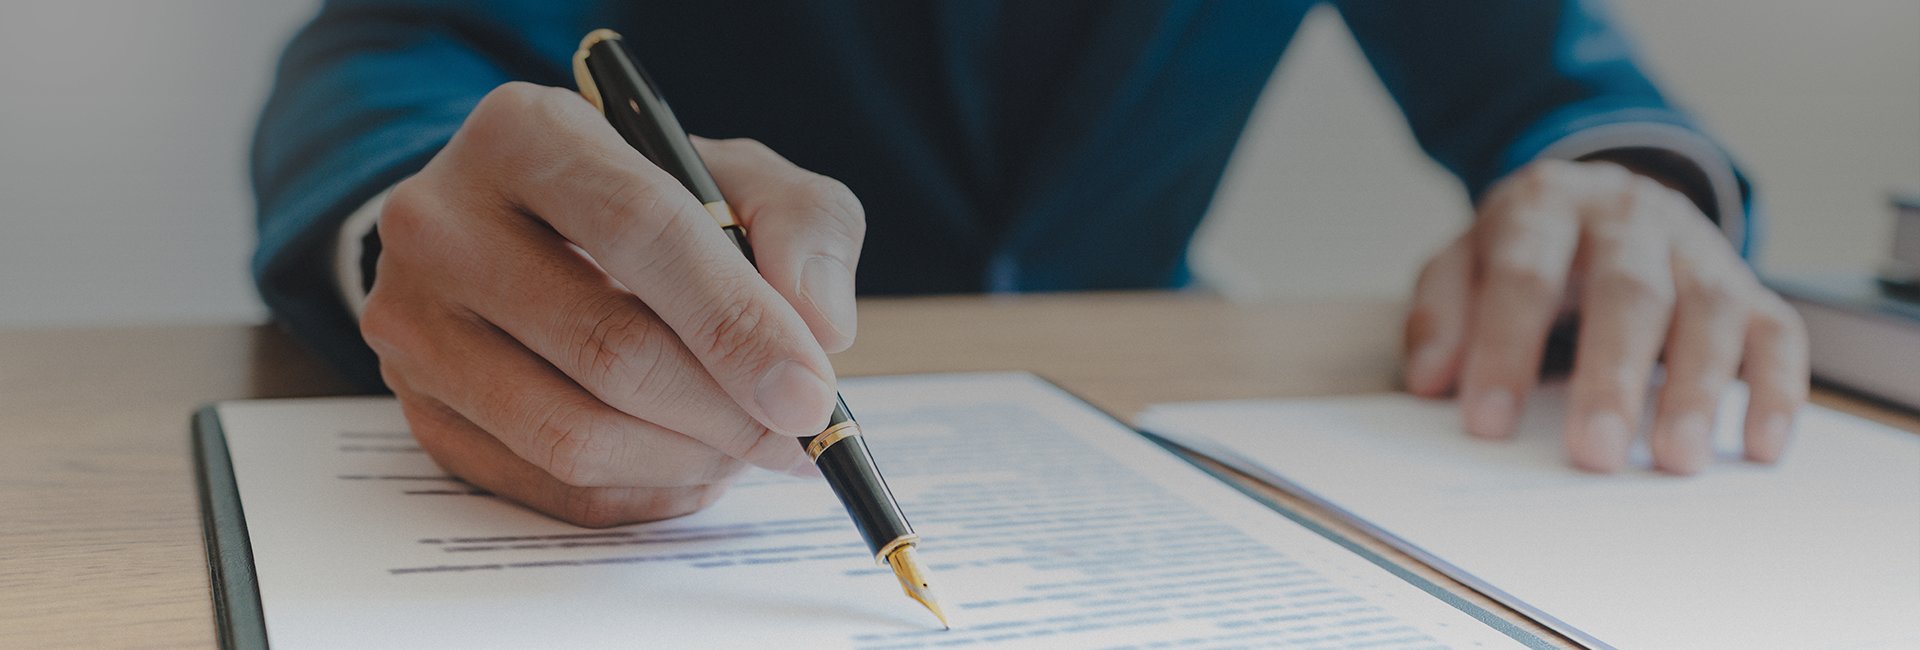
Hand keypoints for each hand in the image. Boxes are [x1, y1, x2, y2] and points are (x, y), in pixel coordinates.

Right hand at [362, 82, 864, 525]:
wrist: (529, 233)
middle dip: (727, 409)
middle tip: (796, 434)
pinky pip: (548, 485)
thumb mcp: (740, 178)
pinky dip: (642, 492)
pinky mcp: (420, 411)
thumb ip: (803, 228)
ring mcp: (415, 325)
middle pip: (608, 346)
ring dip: (688, 460)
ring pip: (573, 433)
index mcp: (526, 133)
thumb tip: (820, 328)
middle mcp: (441, 222)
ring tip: (746, 445)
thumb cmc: (650, 203)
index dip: (736, 322)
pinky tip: (690, 464)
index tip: (810, 393)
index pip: (639, 230)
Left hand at [1402, 159, 1807, 473]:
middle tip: (1595, 453)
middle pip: (1628, 290)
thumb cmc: (1524, 248)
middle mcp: (1630, 217)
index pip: (1524, 274)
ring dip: (1698, 387)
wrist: (1599, 199)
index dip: (1504, 348)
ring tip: (1674, 460)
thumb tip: (1429, 381)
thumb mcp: (1462, 261)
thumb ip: (1439, 313)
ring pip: (1710, 307)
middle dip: (1611, 375)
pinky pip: (1777, 331)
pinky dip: (1775, 388)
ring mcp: (1696, 247)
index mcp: (1547, 205)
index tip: (1489, 424)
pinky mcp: (1747, 284)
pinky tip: (1759, 445)